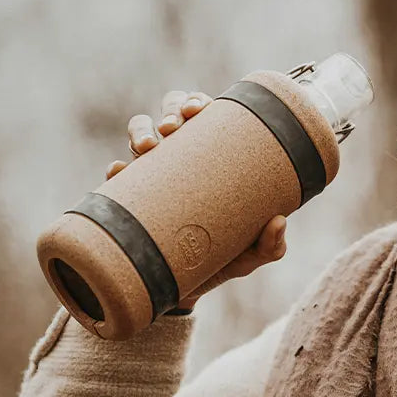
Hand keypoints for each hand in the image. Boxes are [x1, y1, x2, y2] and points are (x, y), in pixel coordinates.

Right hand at [105, 89, 287, 312]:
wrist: (186, 292)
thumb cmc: (223, 262)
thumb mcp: (250, 256)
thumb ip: (269, 245)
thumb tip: (278, 222)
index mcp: (213, 159)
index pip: (204, 116)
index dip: (197, 103)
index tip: (198, 110)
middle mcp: (181, 160)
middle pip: (170, 113)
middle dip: (170, 110)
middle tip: (173, 128)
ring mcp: (153, 175)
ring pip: (139, 133)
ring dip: (140, 130)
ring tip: (147, 148)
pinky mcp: (128, 197)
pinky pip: (117, 176)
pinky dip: (117, 170)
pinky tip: (120, 171)